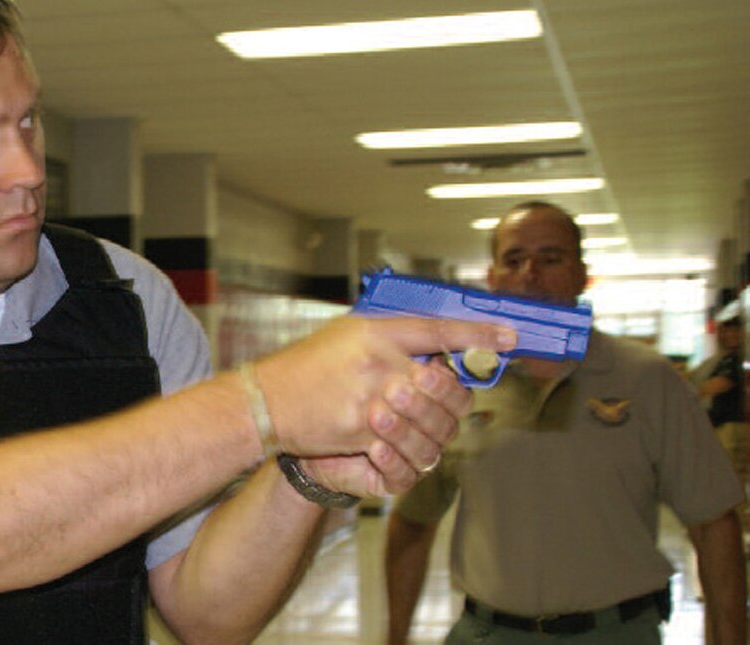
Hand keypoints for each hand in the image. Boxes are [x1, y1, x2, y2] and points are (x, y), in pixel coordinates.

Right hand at [254, 315, 514, 485]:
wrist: (267, 400)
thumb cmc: (307, 367)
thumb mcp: (348, 336)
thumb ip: (391, 339)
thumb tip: (435, 346)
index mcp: (378, 331)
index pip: (440, 329)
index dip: (479, 334)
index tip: (511, 336)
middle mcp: (380, 361)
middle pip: (445, 382)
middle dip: (453, 396)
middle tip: (449, 399)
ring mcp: (374, 397)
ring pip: (432, 419)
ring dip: (433, 427)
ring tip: (421, 426)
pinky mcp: (364, 430)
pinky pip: (405, 445)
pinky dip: (406, 449)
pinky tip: (399, 445)